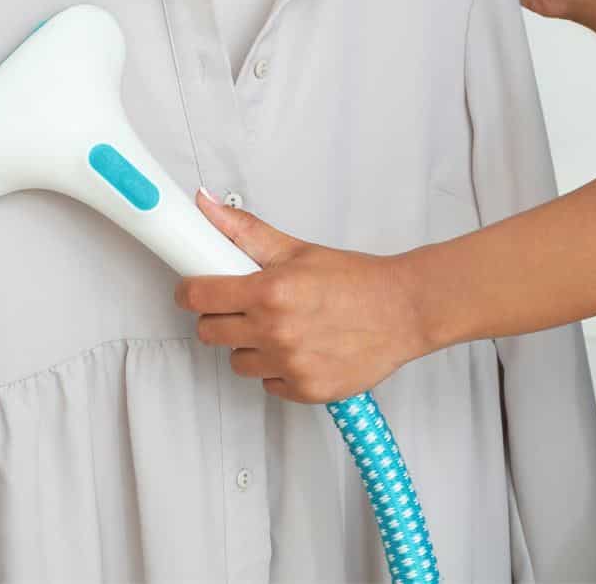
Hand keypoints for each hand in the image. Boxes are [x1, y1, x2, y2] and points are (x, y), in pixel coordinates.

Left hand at [173, 190, 428, 403]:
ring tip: (280, 328)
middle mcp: (276, 331)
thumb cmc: (356, 281)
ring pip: (236, 361)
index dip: (191, 292)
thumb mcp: (298, 250)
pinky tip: (300, 349)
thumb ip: (245, 231)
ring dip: (249, 346)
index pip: (199, 297)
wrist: (404, 311)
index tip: (195, 290)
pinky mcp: (305, 391)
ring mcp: (290, 365)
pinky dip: (277, 370)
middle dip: (220, 317)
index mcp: (270, 291)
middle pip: (209, 332)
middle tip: (246, 306)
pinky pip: (267, 383)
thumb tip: (205, 204)